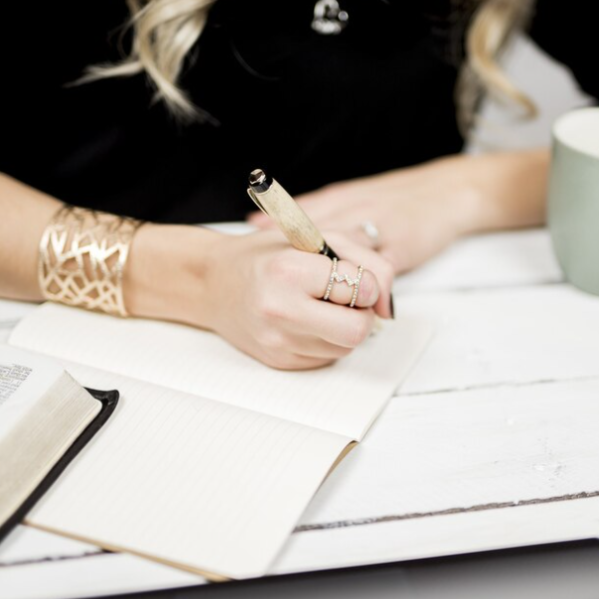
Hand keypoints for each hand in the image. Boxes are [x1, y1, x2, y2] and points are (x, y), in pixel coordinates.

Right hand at [127, 225, 393, 369]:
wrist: (213, 283)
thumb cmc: (265, 254)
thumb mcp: (316, 236)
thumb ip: (364, 259)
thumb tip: (386, 301)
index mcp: (288, 271)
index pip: (360, 289)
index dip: (366, 283)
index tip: (353, 277)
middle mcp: (280, 310)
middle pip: (357, 330)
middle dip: (361, 314)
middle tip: (346, 299)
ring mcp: (278, 342)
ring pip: (345, 348)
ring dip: (344, 327)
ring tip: (320, 306)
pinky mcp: (279, 362)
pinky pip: (327, 358)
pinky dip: (326, 340)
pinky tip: (306, 321)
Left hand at [247, 150, 548, 272]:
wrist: (450, 190)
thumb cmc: (401, 199)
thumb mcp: (358, 195)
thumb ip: (320, 211)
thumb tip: (268, 223)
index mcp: (345, 198)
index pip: (304, 208)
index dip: (277, 222)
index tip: (250, 233)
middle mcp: (359, 209)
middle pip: (319, 228)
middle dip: (292, 247)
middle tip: (267, 267)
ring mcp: (381, 227)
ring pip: (347, 248)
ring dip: (326, 272)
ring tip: (303, 291)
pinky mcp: (404, 245)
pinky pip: (380, 267)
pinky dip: (365, 285)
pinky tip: (351, 300)